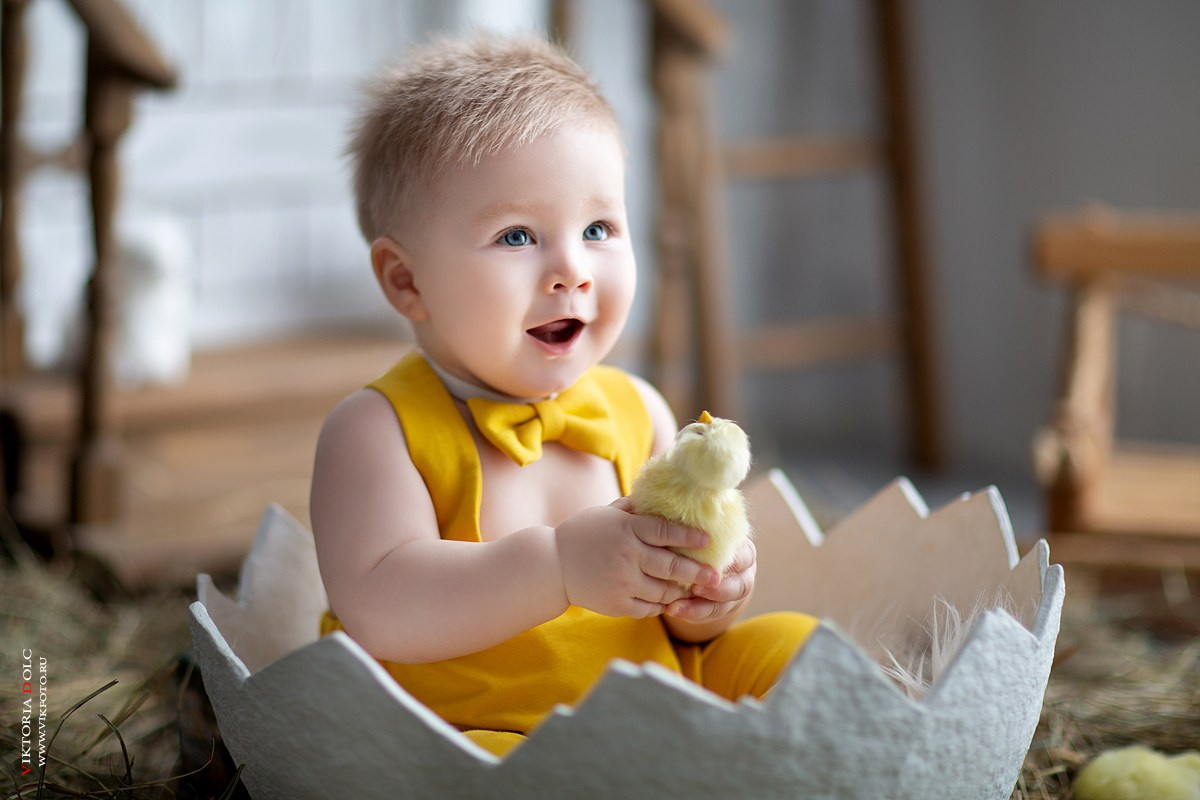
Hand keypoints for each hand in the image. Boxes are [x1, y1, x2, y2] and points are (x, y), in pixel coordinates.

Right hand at [554, 498, 720, 618]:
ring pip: (664, 590)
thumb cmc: (582, 534)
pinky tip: (669, 600)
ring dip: (682, 590)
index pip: (665, 531)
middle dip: (698, 571)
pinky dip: (662, 604)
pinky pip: (649, 608)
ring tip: (694, 589)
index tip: (708, 540)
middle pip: (672, 565)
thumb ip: (634, 508)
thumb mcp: (606, 513)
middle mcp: (627, 555)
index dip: (689, 536)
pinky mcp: (616, 604)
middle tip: (716, 575)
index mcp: (626, 529)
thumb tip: (663, 497)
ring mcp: (622, 582)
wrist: (552, 566)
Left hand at [665, 538, 755, 622]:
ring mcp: (732, 595)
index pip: (745, 556)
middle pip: (739, 587)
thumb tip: (684, 519)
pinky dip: (690, 614)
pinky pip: (707, 616)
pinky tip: (672, 610)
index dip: (733, 562)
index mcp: (743, 551)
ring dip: (699, 608)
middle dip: (718, 590)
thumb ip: (700, 529)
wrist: (701, 557)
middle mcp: (743, 574)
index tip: (714, 564)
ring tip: (676, 607)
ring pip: (723, 606)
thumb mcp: (703, 530)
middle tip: (695, 589)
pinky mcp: (719, 609)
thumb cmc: (700, 536)